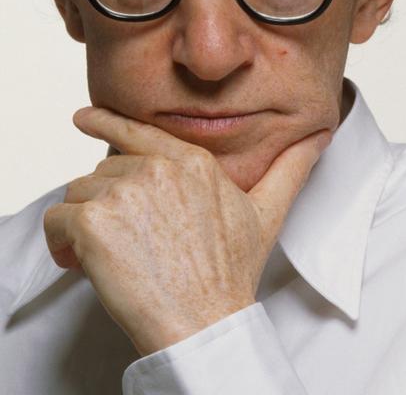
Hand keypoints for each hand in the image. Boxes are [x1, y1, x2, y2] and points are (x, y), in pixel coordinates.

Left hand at [43, 107, 330, 355]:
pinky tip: (84, 263)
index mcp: (195, 162)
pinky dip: (62, 245)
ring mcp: (126, 193)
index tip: (86, 117)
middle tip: (125, 244)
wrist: (205, 317)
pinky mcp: (95, 221)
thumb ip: (291, 168)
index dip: (107, 122)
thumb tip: (319, 137)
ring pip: (79, 194)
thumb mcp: (269, 212)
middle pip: (104, 171)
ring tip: (108, 258)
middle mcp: (159, 169)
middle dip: (106, 205)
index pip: (139, 132)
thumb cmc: (232, 272)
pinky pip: (58, 221)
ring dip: (84, 225)